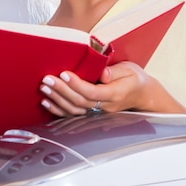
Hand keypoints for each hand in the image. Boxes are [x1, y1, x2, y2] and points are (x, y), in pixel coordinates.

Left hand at [39, 62, 185, 115]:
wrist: (141, 96)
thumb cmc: (134, 80)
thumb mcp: (130, 70)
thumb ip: (115, 71)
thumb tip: (102, 73)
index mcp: (114, 95)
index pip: (92, 92)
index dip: (76, 84)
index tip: (64, 74)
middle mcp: (104, 107)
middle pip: (79, 101)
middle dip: (61, 90)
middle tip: (47, 79)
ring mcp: (97, 113)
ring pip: (73, 110)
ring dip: (56, 99)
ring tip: (44, 88)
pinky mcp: (90, 115)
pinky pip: (72, 115)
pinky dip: (57, 109)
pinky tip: (46, 102)